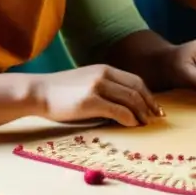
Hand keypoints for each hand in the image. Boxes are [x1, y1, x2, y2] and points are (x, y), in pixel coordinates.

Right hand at [31, 65, 162, 126]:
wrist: (38, 92)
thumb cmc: (61, 92)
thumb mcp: (86, 81)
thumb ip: (105, 87)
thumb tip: (124, 104)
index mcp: (105, 69)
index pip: (136, 80)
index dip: (148, 95)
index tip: (155, 108)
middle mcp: (104, 75)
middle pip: (137, 89)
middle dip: (150, 105)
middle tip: (156, 118)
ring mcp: (97, 87)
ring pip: (131, 99)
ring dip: (142, 113)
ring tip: (145, 124)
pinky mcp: (90, 101)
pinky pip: (118, 111)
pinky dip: (130, 119)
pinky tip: (132, 125)